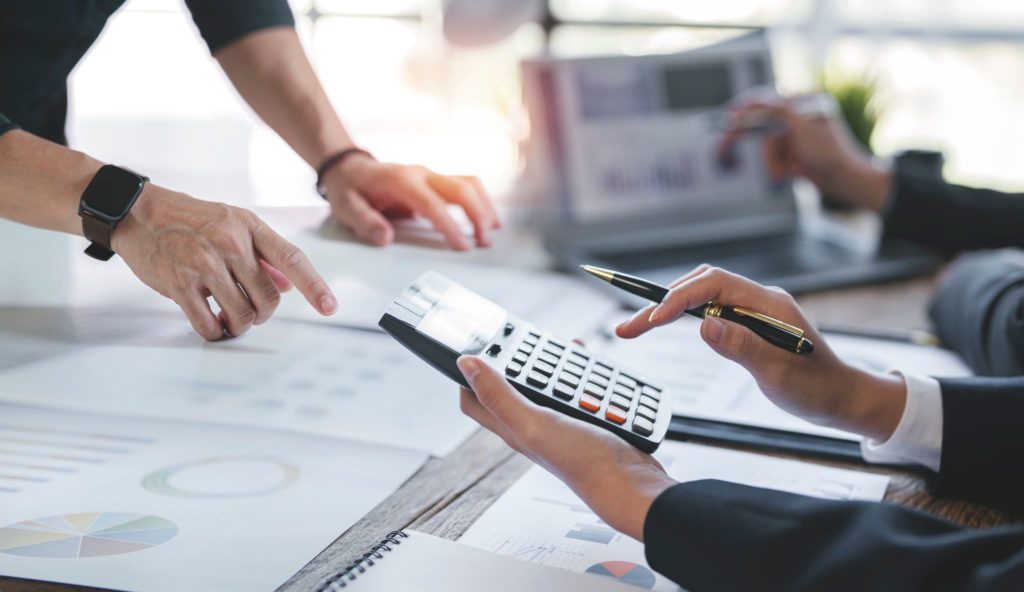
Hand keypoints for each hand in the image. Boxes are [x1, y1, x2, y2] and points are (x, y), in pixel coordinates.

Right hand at [112, 186, 336, 339]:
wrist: (137, 213)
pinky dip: (214, 332)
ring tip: (228, 319)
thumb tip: (289, 285)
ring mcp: (204, 263)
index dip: (314, 286)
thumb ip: (263, 254)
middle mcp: (230, 243)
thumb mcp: (232, 224)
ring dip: (239, 325)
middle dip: (264, 313)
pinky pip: (209, 324)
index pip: (292, 259)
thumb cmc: (189, 220)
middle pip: (269, 298)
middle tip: (250, 312)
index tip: (330, 307)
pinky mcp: (179, 283)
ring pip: (243, 315)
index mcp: (249, 226)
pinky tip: (211, 324)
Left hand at [320, 154, 499, 250]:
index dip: (450, 225)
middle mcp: (421, 173)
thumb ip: (364, 221)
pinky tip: (487, 219)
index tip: (463, 246)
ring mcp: (431, 175)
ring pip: (468, 184)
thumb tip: (385, 238)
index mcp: (400, 180)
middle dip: (477, 215)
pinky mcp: (436, 181)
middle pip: (460, 188)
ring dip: (484, 207)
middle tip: (483, 242)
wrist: (350, 167)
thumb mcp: (345, 206)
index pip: (432, 203)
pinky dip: (480, 201)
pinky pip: (466, 186)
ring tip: (491, 232)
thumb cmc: (349, 188)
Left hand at [456, 356, 674, 540]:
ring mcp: (558, 423)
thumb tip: (465, 364)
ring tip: (562, 345)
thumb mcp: (534, 422)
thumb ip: (499, 395)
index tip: (477, 346)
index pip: (474, 400)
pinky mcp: (584, 420)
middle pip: (509, 386)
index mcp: (511, 427)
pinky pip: (576, 389)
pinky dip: (580, 372)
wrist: (631, 483)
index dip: (467, 373)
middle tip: (524, 337)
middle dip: (514, 358)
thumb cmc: (584, 462)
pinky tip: (590, 364)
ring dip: (551, 362)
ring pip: (545, 383)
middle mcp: (531, 425)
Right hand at [615, 265, 906, 440]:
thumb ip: (742, 346)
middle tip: (627, 328)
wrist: (842, 398)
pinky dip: (684, 315)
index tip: (651, 320)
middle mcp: (759, 300)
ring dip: (668, 307)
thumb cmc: (817, 388)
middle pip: (700, 285)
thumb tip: (704, 324)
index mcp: (768, 304)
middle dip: (661, 302)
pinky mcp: (750, 324)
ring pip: (702, 295)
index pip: (713, 285)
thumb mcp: (779, 373)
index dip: (677, 298)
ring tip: (636, 328)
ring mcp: (754, 310)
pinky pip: (711, 309)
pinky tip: (666, 326)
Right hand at [718, 97, 891, 211]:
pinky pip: (775, 162)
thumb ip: (779, 111)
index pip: (769, 103)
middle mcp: (800, 119)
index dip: (747, 111)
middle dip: (764, 148)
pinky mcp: (795, 156)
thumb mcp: (802, 128)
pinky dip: (779, 170)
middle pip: (765, 129)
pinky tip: (792, 175)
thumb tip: (760, 100)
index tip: (729, 119)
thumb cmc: (832, 153)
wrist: (846, 182)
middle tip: (728, 149)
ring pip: (768, 150)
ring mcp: (797, 139)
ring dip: (774, 163)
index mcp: (806, 105)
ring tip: (789, 171)